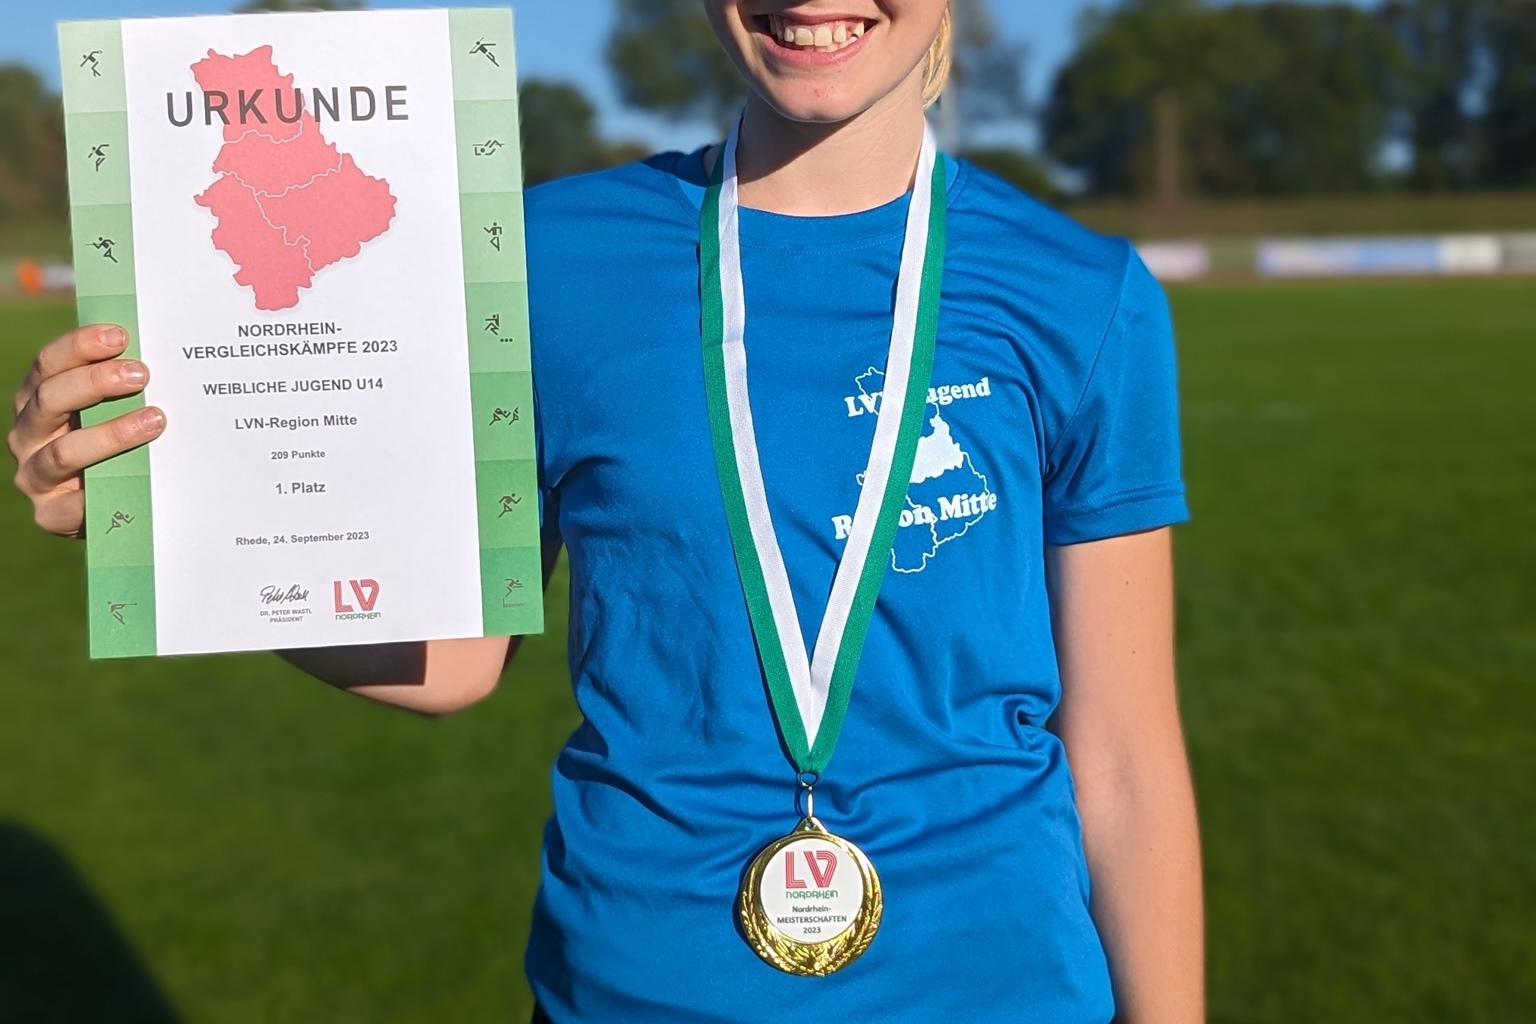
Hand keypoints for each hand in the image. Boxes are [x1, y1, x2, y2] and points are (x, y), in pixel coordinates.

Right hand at [8, 324, 165, 537]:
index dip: (80, 346)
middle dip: (96, 383)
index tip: (120, 335)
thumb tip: (166, 352)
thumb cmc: (117, 445)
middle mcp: (27, 433)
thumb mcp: (113, 410)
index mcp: (38, 398)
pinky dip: (102, 491)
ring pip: (64, 451)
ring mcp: (34, 475)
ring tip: (155, 420)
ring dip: (111, 434)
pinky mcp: (50, 513)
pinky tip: (135, 482)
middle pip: (50, 399)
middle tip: (142, 374)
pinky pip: (74, 504)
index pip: (48, 364)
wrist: (109, 507)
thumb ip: (124, 386)